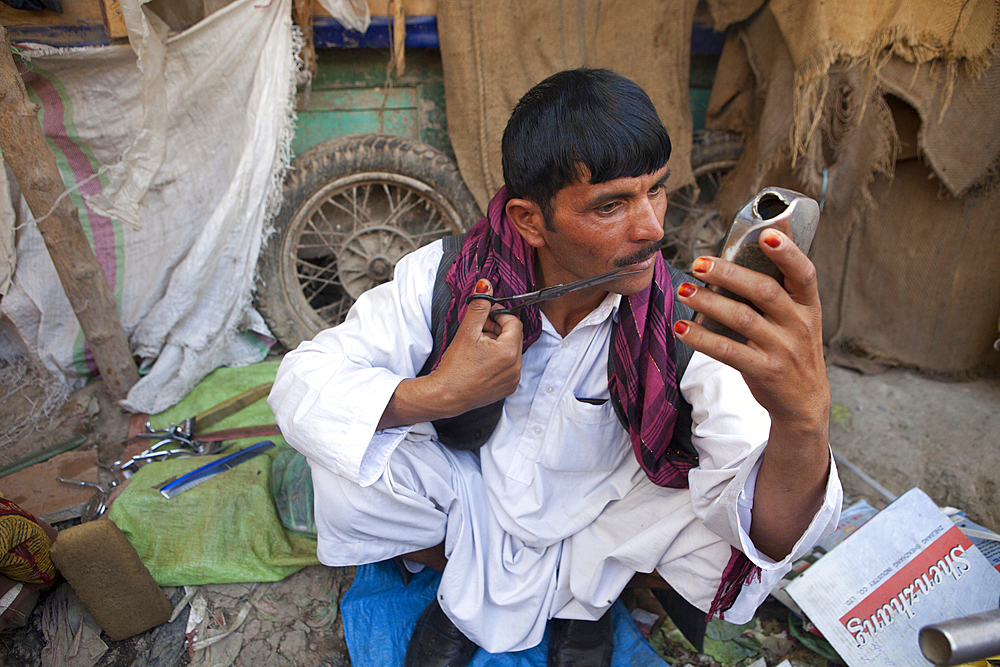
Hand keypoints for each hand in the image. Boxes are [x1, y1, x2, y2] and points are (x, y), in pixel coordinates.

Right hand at [432, 279, 523, 412]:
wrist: (446, 396)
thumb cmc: (454, 367)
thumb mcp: (466, 332)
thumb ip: (478, 307)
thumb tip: (486, 285)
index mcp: (509, 351)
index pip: (513, 322)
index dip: (498, 316)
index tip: (484, 318)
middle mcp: (516, 367)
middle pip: (513, 337)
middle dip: (497, 330)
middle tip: (478, 332)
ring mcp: (513, 379)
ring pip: (511, 351)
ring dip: (497, 345)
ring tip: (477, 349)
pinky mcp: (508, 388)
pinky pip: (509, 367)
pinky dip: (498, 361)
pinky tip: (480, 362)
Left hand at [673, 229, 830, 559]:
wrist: (804, 401)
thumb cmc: (792, 346)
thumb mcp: (798, 315)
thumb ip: (781, 282)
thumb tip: (762, 235)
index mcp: (809, 305)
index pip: (804, 273)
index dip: (787, 252)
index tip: (765, 235)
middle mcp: (800, 324)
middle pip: (764, 292)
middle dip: (729, 275)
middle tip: (698, 263)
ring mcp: (784, 350)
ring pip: (743, 320)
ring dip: (709, 303)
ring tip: (683, 290)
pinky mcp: (765, 371)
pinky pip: (729, 352)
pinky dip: (703, 339)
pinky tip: (682, 327)